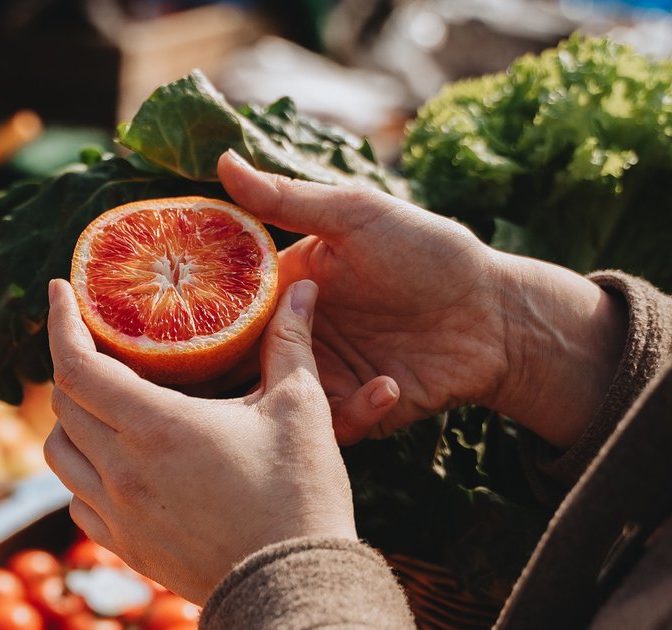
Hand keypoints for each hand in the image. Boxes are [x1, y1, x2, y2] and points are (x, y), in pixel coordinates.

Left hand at [43, 277, 359, 604]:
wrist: (293, 592)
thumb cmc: (300, 498)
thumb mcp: (300, 410)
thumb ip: (290, 343)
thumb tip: (303, 286)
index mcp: (155, 427)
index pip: (76, 364)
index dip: (60, 322)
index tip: (59, 293)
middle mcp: (121, 470)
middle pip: (63, 404)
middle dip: (73, 365)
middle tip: (98, 344)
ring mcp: (118, 514)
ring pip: (59, 454)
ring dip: (71, 421)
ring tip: (102, 403)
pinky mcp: (125, 549)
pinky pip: (78, 501)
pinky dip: (83, 473)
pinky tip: (114, 463)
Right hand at [218, 151, 624, 448]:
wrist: (497, 315)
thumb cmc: (432, 253)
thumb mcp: (357, 216)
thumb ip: (287, 199)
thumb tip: (222, 161)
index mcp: (287, 286)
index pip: (223, 306)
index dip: (195, 316)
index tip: (175, 324)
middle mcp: (296, 335)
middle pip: (237, 364)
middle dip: (226, 377)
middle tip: (233, 377)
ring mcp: (324, 376)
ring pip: (275, 403)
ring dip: (292, 397)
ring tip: (315, 383)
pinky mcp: (354, 413)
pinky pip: (331, 426)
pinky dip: (356, 412)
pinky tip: (390, 384)